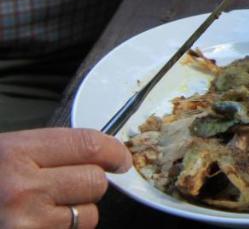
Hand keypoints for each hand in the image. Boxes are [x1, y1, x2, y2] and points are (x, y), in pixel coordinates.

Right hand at [0, 127, 131, 228]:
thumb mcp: (6, 153)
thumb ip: (49, 152)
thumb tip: (102, 154)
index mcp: (15, 154)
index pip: (87, 144)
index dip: (113, 151)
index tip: (120, 159)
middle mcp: (21, 189)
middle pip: (94, 182)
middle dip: (90, 185)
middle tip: (67, 187)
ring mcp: (24, 223)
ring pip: (86, 216)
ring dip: (75, 214)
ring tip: (43, 210)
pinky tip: (36, 225)